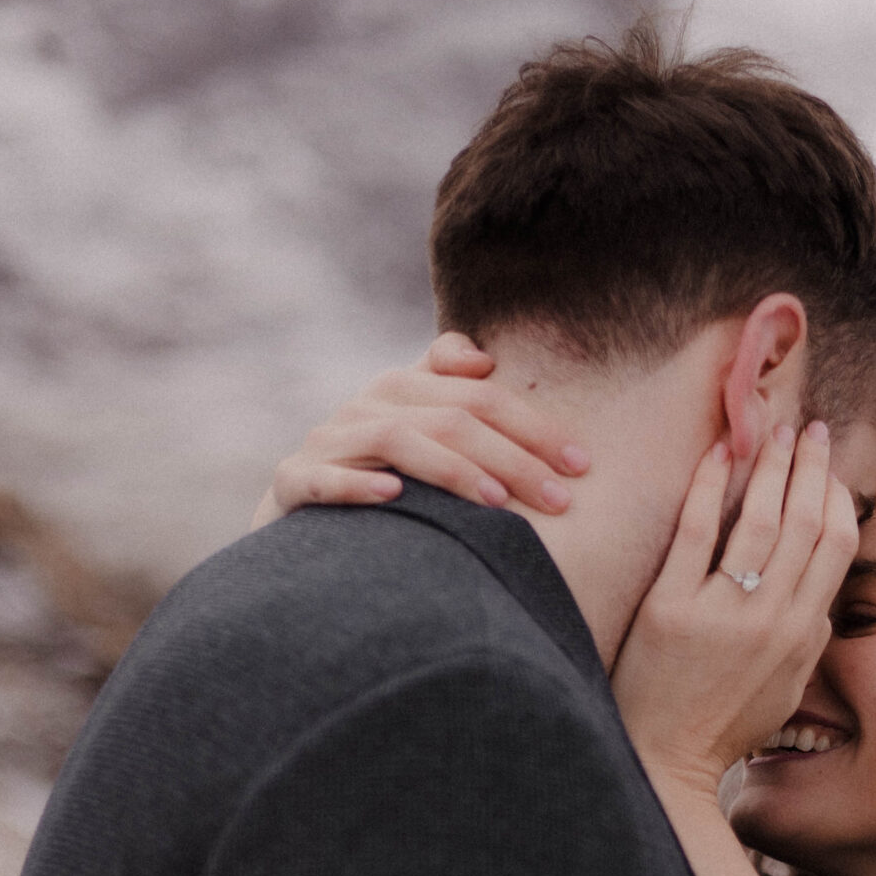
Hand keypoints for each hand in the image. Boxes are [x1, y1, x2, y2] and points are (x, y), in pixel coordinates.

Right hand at [250, 333, 589, 526]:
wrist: (297, 515)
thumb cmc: (377, 472)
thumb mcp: (417, 425)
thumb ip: (450, 386)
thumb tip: (484, 360)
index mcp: (401, 388)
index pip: (479, 396)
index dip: (533, 427)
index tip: (581, 464)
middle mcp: (364, 407)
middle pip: (449, 420)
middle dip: (512, 458)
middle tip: (559, 499)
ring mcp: (327, 443)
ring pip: (397, 442)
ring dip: (452, 471)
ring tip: (498, 502)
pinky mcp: (294, 482)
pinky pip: (324, 479)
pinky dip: (358, 485)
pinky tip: (395, 496)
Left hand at [614, 421, 857, 797]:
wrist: (663, 763)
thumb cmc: (723, 727)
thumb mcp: (786, 688)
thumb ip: (807, 638)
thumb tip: (818, 591)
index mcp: (802, 635)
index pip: (835, 549)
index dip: (837, 499)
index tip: (831, 469)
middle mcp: (770, 619)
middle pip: (803, 524)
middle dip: (810, 468)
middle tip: (811, 430)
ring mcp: (721, 611)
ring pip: (758, 520)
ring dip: (769, 467)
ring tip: (772, 431)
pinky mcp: (671, 606)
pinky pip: (696, 531)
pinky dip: (709, 485)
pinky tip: (716, 453)